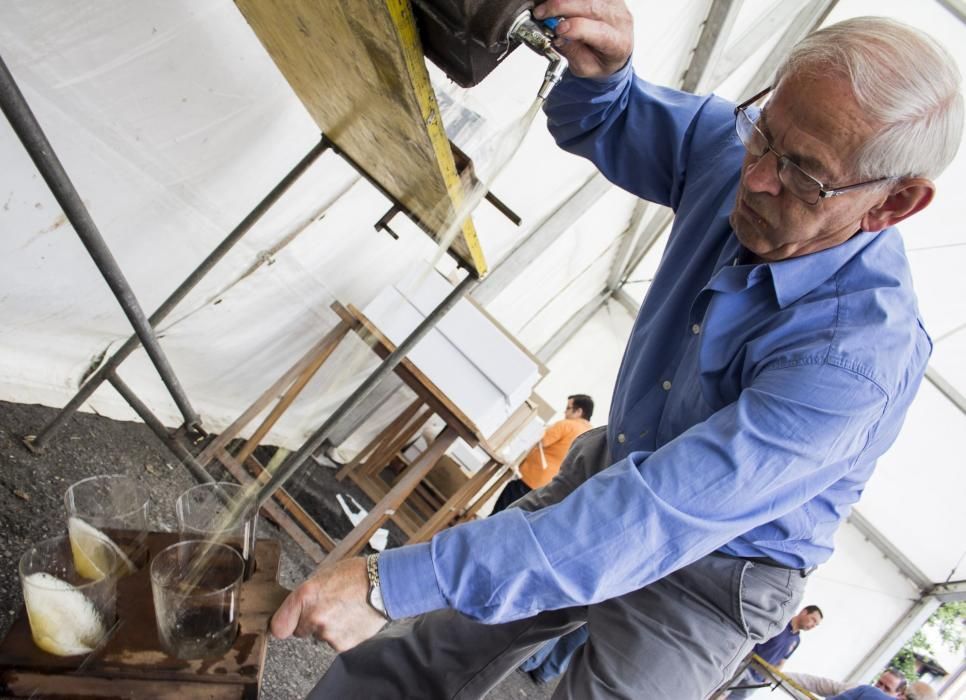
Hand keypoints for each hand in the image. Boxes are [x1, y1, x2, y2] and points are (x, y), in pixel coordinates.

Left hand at [270, 556, 386, 651]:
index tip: (286, 623)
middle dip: (309, 622)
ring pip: (320, 635)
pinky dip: (343, 633)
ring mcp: (328, 633)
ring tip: (345, 610)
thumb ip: (306, 595)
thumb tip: (295, 609)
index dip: (283, 624)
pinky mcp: (342, 644)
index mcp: (305, 596)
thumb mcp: (323, 575)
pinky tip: (353, 618)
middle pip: (300, 631)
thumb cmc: (356, 574)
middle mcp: (313, 617)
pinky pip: (335, 641)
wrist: (384, 584)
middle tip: (328, 608)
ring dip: (328, 627)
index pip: (279, 626)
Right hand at [533, 0, 633, 78]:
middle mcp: (619, 19)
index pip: (600, 31)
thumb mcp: (585, 67)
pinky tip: (556, 3)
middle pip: (591, 6)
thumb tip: (557, 37)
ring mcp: (614, 3)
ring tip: (545, 7)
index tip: (557, 30)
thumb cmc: (602, 59)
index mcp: (618, 42)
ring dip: (563, 1)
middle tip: (541, 13)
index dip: (577, 28)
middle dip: (562, 7)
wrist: (615, 49)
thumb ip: (572, 52)